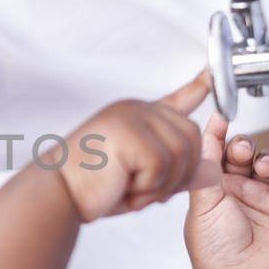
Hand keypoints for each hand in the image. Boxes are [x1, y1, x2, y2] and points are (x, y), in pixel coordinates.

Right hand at [58, 71, 215, 223]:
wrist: (57, 192)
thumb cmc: (91, 186)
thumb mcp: (141, 177)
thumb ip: (173, 169)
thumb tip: (209, 171)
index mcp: (136, 116)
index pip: (176, 100)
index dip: (197, 88)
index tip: (210, 76)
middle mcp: (137, 110)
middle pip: (192, 137)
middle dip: (180, 173)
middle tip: (149, 191)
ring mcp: (133, 117)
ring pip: (182, 153)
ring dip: (163, 184)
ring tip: (134, 191)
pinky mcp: (129, 133)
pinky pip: (162, 166)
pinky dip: (149, 188)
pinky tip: (125, 189)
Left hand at [184, 112, 268, 268]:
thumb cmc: (214, 254)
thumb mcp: (202, 209)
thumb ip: (205, 172)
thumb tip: (204, 138)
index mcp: (211, 188)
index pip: (213, 153)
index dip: (216, 134)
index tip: (220, 117)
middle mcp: (235, 189)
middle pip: (240, 153)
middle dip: (240, 144)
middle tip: (239, 147)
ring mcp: (259, 195)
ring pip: (262, 162)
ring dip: (258, 155)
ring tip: (254, 161)